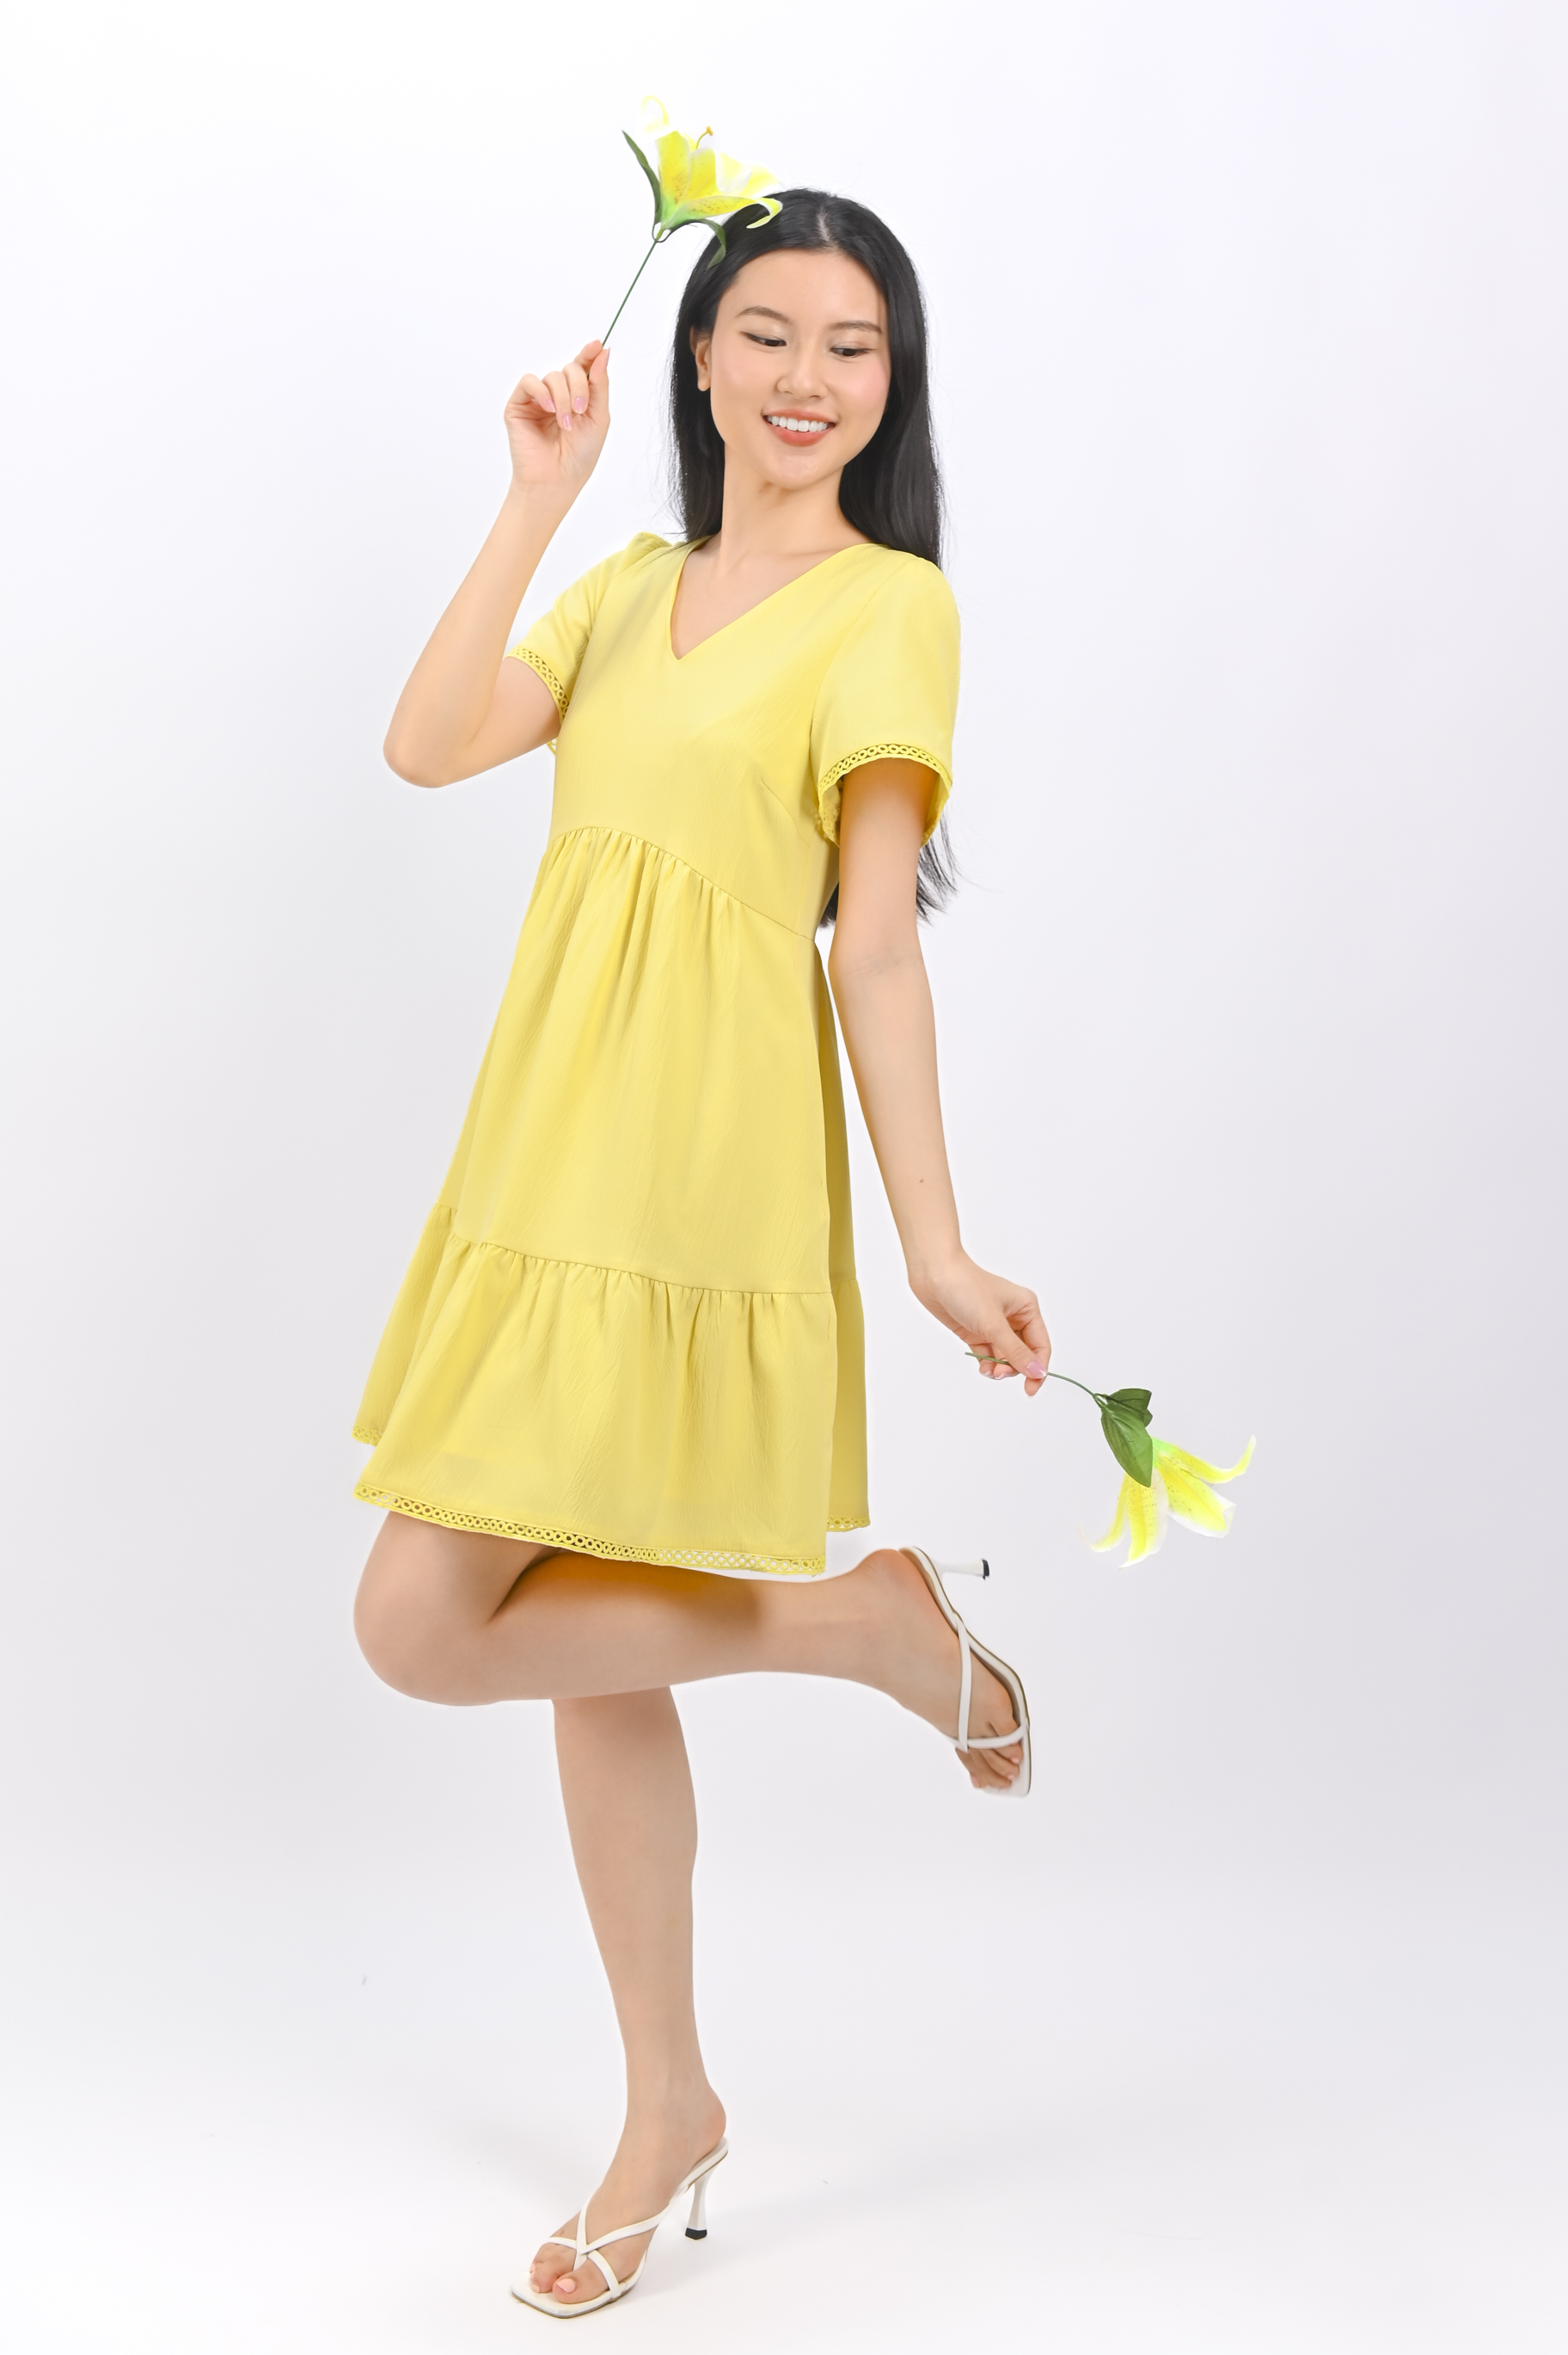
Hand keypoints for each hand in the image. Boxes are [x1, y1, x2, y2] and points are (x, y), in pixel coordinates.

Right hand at [503, 340, 609, 498]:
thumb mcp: (598, 418)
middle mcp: (558, 395)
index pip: (583, 368)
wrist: (556, 481)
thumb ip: (599, 384)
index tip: (597, 345)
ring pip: (552, 376)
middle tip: (581, 411)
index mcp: (578, 397)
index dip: (589, 354)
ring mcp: (538, 399)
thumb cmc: (578, 457)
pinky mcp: (519, 405)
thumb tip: (602, 352)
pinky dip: (542, 392)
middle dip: (579, 386)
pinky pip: (529, 382)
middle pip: (570, 369)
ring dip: (563, 398)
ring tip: (565, 423)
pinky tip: (549, 410)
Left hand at [912, 1253, 1051, 1397]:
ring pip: (1005, 1356)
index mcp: (1026, 1309)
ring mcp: (994, 1325)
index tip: (1030, 1388)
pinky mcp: (977, 1331)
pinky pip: (989, 1354)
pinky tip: (983, 1368)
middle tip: (1000, 1373)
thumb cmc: (966, 1288)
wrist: (933, 1275)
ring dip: (1000, 1368)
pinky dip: (987, 1364)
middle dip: (1014, 1368)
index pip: (1040, 1345)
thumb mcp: (993, 1323)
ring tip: (989, 1371)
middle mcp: (1013, 1317)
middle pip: (1024, 1354)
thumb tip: (1037, 1373)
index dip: (1038, 1368)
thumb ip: (1015, 1351)